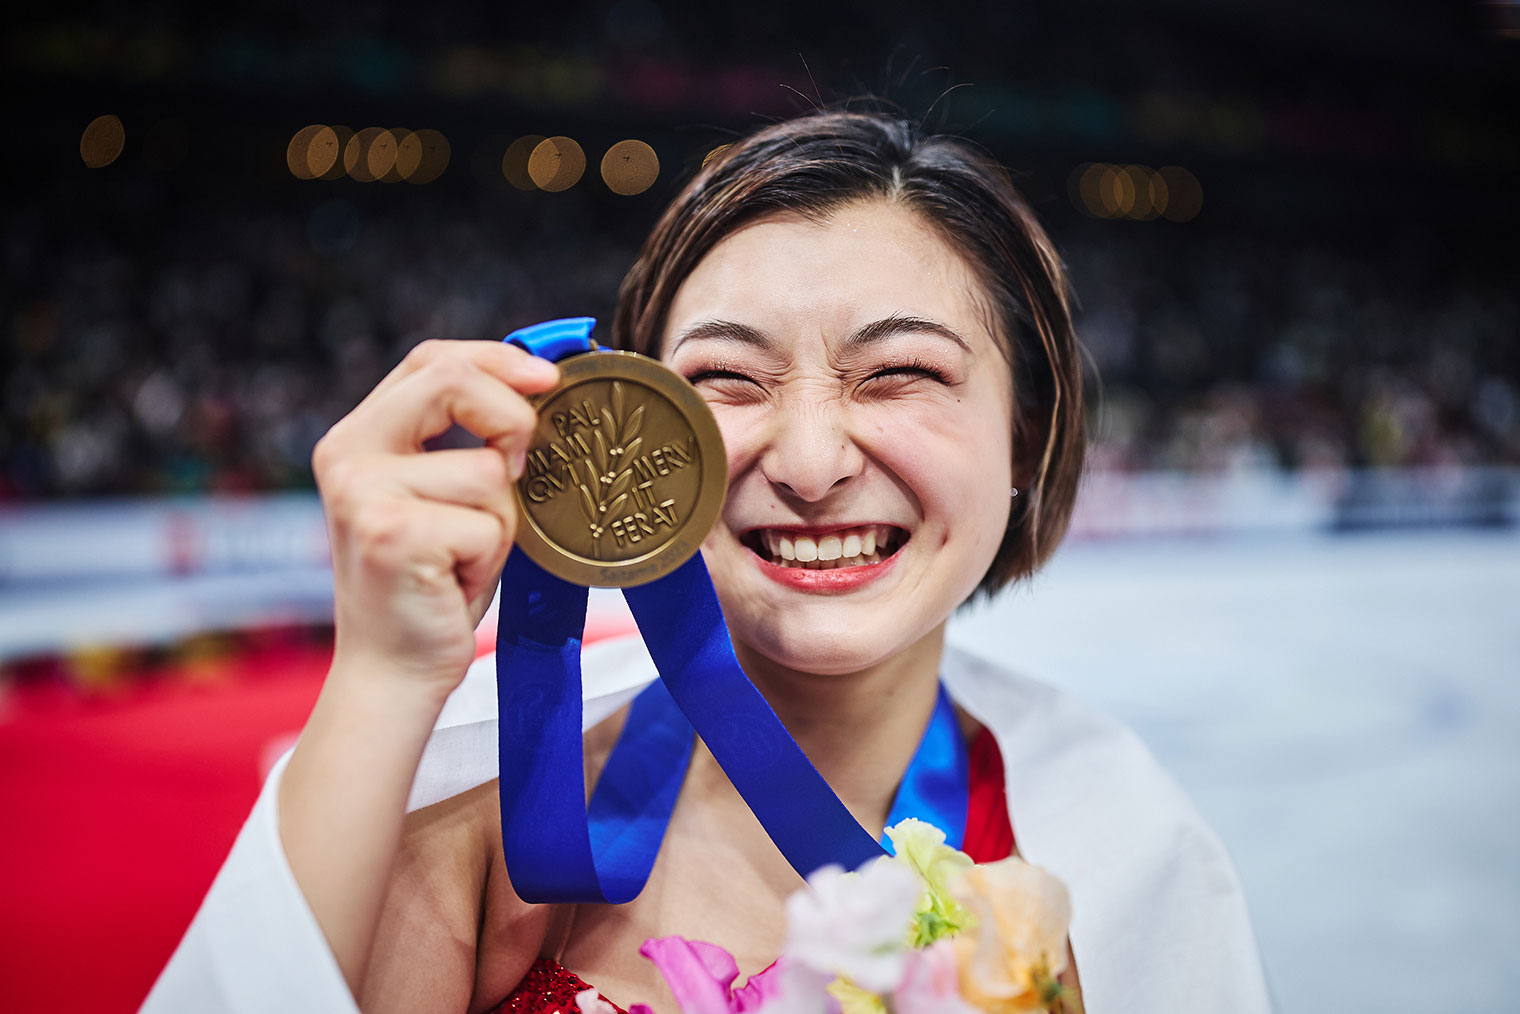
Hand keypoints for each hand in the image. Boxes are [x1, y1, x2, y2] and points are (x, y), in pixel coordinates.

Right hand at [312, 339, 559, 696]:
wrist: (393, 671)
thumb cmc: (434, 582)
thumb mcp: (447, 496)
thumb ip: (468, 440)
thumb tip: (540, 384)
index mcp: (357, 436)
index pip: (431, 360)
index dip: (496, 358)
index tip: (547, 378)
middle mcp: (348, 455)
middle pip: (452, 382)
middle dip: (512, 417)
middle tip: (525, 466)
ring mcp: (364, 494)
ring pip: (488, 469)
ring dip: (500, 520)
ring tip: (465, 556)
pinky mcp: (393, 535)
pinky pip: (490, 524)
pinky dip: (492, 557)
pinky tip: (456, 581)